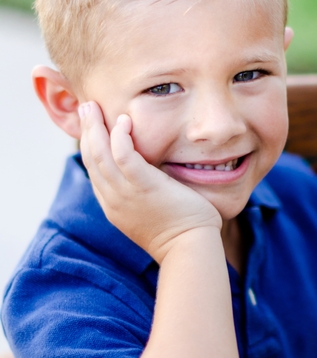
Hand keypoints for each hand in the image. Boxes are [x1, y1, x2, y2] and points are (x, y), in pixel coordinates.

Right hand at [79, 102, 221, 262]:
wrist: (190, 250)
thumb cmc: (182, 233)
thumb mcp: (151, 214)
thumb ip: (143, 195)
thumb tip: (151, 177)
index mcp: (114, 207)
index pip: (95, 172)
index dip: (90, 147)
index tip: (91, 128)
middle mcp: (114, 200)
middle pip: (91, 159)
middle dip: (86, 131)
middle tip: (86, 108)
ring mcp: (126, 194)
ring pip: (100, 154)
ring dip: (95, 127)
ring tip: (93, 106)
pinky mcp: (144, 187)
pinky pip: (123, 155)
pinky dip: (119, 136)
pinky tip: (123, 120)